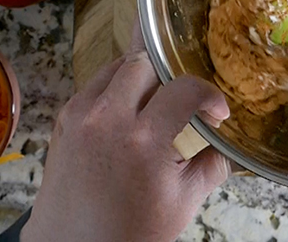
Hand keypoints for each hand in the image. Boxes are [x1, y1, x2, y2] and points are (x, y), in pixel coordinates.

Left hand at [22, 26, 230, 241]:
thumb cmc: (128, 232)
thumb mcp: (184, 202)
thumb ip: (212, 164)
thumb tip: (223, 140)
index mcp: (143, 141)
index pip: (185, 89)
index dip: (208, 95)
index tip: (215, 110)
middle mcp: (107, 119)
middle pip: (146, 62)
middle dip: (171, 75)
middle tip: (181, 99)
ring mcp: (80, 115)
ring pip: (118, 65)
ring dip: (142, 75)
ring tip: (154, 101)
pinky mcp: (64, 117)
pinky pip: (95, 83)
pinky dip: (116, 89)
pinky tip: (127, 112)